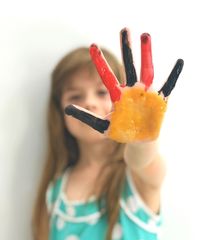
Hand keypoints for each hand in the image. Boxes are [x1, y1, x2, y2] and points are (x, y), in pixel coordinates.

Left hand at [65, 28, 183, 142]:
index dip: (99, 62)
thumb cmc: (121, 132)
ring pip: (146, 71)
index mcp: (118, 96)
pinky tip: (179, 62)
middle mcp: (132, 91)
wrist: (139, 142)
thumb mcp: (101, 126)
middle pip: (128, 66)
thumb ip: (86, 117)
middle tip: (124, 29)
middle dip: (126, 49)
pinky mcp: (158, 100)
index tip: (91, 46)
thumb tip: (66, 107)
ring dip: (146, 55)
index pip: (106, 76)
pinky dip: (173, 75)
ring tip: (145, 35)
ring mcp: (146, 94)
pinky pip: (167, 86)